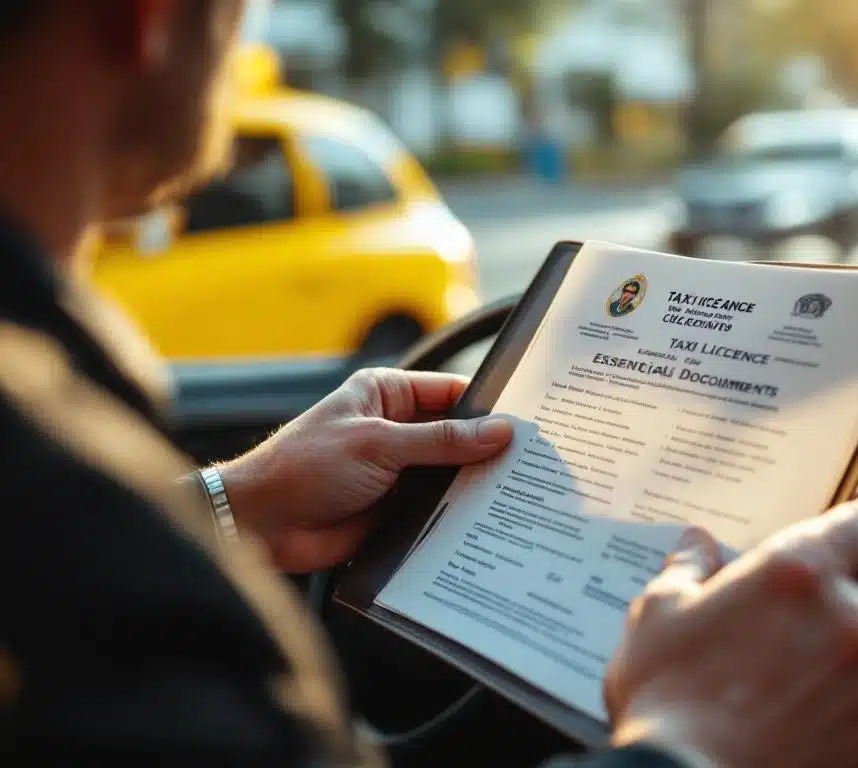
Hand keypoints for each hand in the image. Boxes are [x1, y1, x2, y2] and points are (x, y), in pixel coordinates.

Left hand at [218, 368, 512, 572]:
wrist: (260, 525)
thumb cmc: (304, 467)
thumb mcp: (378, 444)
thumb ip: (441, 440)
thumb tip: (499, 431)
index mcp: (387, 394)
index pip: (451, 392)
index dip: (487, 407)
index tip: (527, 423)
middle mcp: (395, 429)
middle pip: (455, 436)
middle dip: (486, 450)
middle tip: (531, 463)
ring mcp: (397, 471)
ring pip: (449, 475)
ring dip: (473, 485)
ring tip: (519, 495)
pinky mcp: (395, 509)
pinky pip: (436, 509)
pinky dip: (457, 515)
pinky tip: (488, 523)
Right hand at [606, 496, 857, 767]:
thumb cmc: (667, 695)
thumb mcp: (659, 613)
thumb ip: (688, 568)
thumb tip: (697, 544)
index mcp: (795, 572)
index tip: (854, 535)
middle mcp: (845, 619)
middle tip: (810, 605)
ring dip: (853, 648)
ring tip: (796, 666)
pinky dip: (847, 700)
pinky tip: (799, 709)